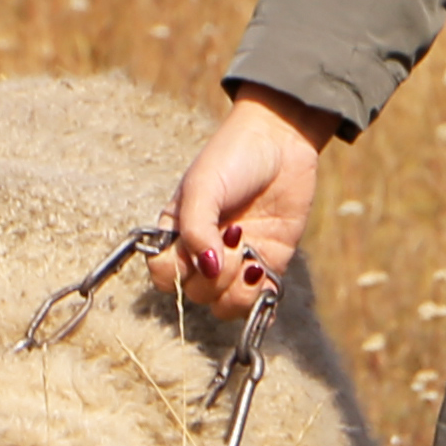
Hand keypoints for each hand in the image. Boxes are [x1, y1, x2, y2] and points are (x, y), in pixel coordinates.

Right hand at [169, 85, 342, 311]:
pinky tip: (263, 277)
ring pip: (224, 305)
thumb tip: (208, 269)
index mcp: (178, 233)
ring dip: (238, 289)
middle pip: (195, 294)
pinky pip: (258, 300)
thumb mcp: (203, 187)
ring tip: (252, 255)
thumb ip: (196, 228)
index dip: (179, 271)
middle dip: (215, 276)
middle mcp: (203, 252)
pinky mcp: (267, 264)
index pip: (163, 275)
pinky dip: (260, 300)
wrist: (281, 141)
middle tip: (234, 237)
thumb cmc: (233, 157)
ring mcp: (236, 261)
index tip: (201, 246)